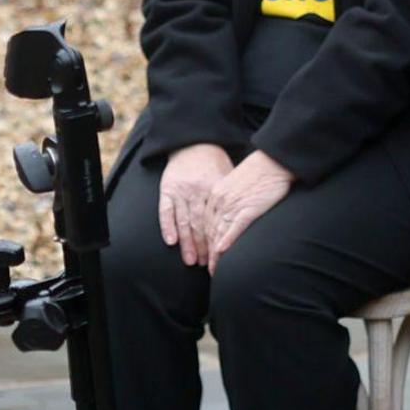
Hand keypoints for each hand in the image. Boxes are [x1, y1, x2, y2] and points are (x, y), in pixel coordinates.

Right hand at [157, 142, 232, 263]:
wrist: (193, 144)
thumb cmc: (215, 163)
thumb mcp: (228, 177)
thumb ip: (232, 198)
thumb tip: (244, 221)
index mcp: (214, 188)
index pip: (216, 219)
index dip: (217, 239)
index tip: (220, 256)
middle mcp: (196, 191)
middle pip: (199, 224)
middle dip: (202, 246)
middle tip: (204, 265)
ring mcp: (180, 191)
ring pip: (183, 221)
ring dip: (186, 243)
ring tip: (190, 261)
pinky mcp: (167, 189)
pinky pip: (165, 211)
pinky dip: (167, 226)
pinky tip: (171, 242)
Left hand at [196, 152, 297, 266]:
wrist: (273, 161)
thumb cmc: (259, 172)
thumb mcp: (236, 184)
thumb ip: (228, 198)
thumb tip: (228, 214)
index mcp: (216, 195)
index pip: (206, 223)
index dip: (204, 241)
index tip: (205, 255)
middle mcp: (221, 201)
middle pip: (210, 231)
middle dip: (208, 252)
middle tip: (208, 269)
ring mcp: (234, 205)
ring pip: (219, 233)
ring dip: (215, 254)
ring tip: (214, 269)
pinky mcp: (249, 208)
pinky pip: (234, 227)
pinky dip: (227, 241)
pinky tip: (222, 252)